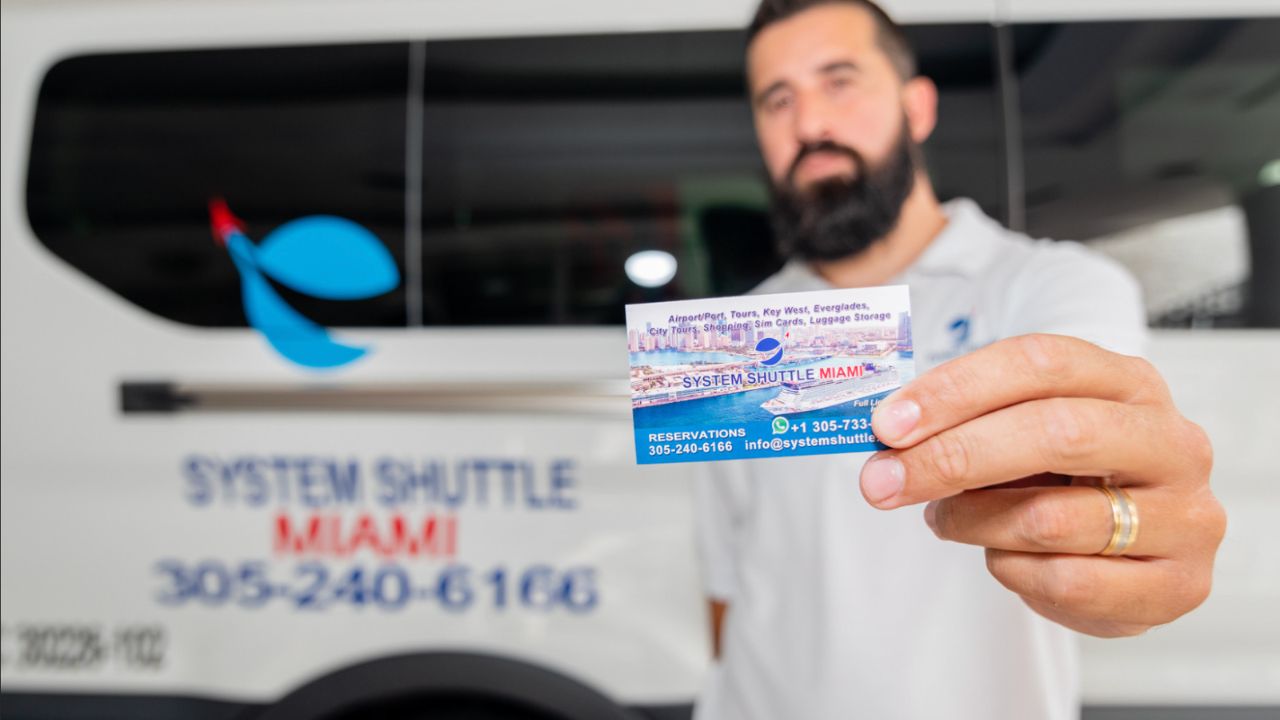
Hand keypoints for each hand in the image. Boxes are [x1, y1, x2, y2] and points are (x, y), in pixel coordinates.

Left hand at [858, 334, 1225, 636]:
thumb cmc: (1062, 477)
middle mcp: (1172, 441)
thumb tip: (886, 437)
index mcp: (1129, 382)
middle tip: (881, 482)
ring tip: (946, 518)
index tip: (887, 424)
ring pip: (1050, 519)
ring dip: (973, 522)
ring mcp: (1186, 515)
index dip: (956, 389)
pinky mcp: (1180, 584)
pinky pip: (1067, 581)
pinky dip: (1013, 572)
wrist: (1130, 552)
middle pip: (1055, 432)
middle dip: (953, 457)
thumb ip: (963, 423)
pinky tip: (1005, 558)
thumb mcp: (1018, 432)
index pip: (1039, 362)